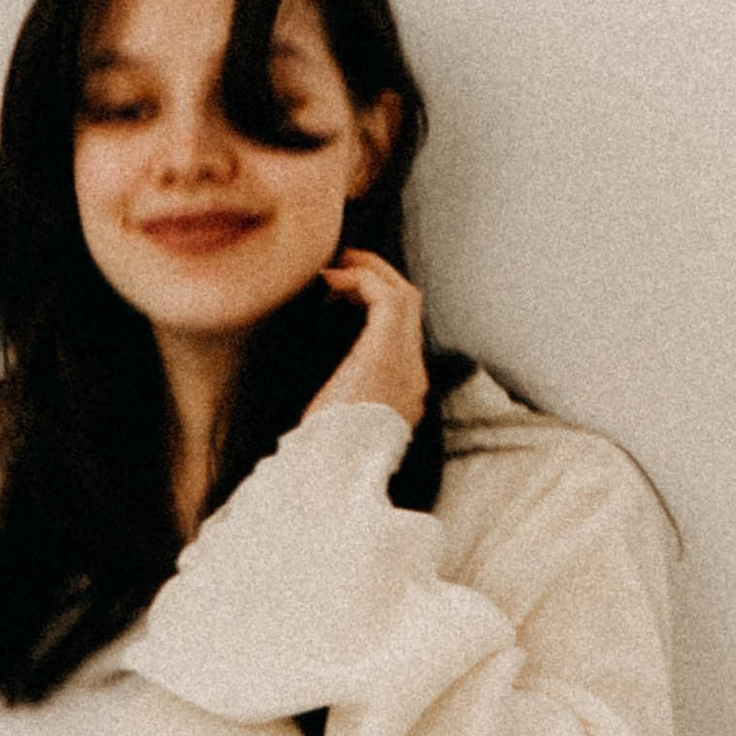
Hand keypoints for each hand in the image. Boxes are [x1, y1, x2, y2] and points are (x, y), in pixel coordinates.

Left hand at [301, 247, 427, 435]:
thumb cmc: (322, 453)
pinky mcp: (390, 351)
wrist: (332, 470)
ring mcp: (407, 363)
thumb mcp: (334, 423)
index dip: (373, 306)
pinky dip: (361, 280)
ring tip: (338, 264)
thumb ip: (339, 398)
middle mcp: (413, 375)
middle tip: (342, 267)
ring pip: (405, 296)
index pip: (402, 334)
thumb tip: (324, 383)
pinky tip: (332, 278)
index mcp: (402, 393)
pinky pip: (387, 298)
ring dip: (371, 273)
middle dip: (377, 280)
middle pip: (410, 309)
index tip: (338, 297)